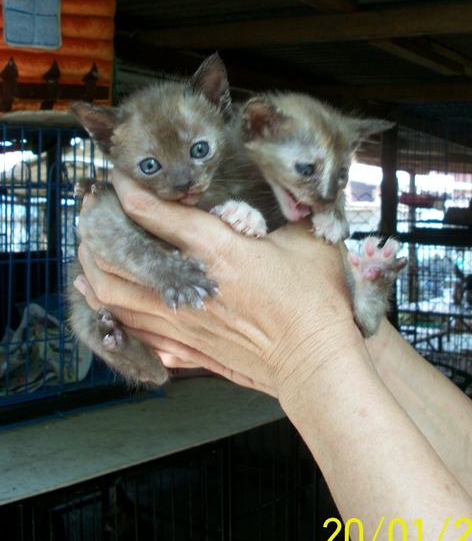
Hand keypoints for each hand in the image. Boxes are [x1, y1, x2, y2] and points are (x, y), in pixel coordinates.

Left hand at [75, 170, 361, 402]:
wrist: (315, 361)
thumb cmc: (316, 300)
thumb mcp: (308, 242)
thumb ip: (287, 215)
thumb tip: (285, 200)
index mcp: (217, 248)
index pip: (154, 213)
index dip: (127, 191)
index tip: (116, 179)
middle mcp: (189, 283)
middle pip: (117, 255)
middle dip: (96, 228)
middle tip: (92, 211)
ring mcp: (181, 320)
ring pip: (112, 295)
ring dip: (92, 268)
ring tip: (86, 251)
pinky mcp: (184, 347)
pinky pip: (130, 328)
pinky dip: (109, 309)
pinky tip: (101, 298)